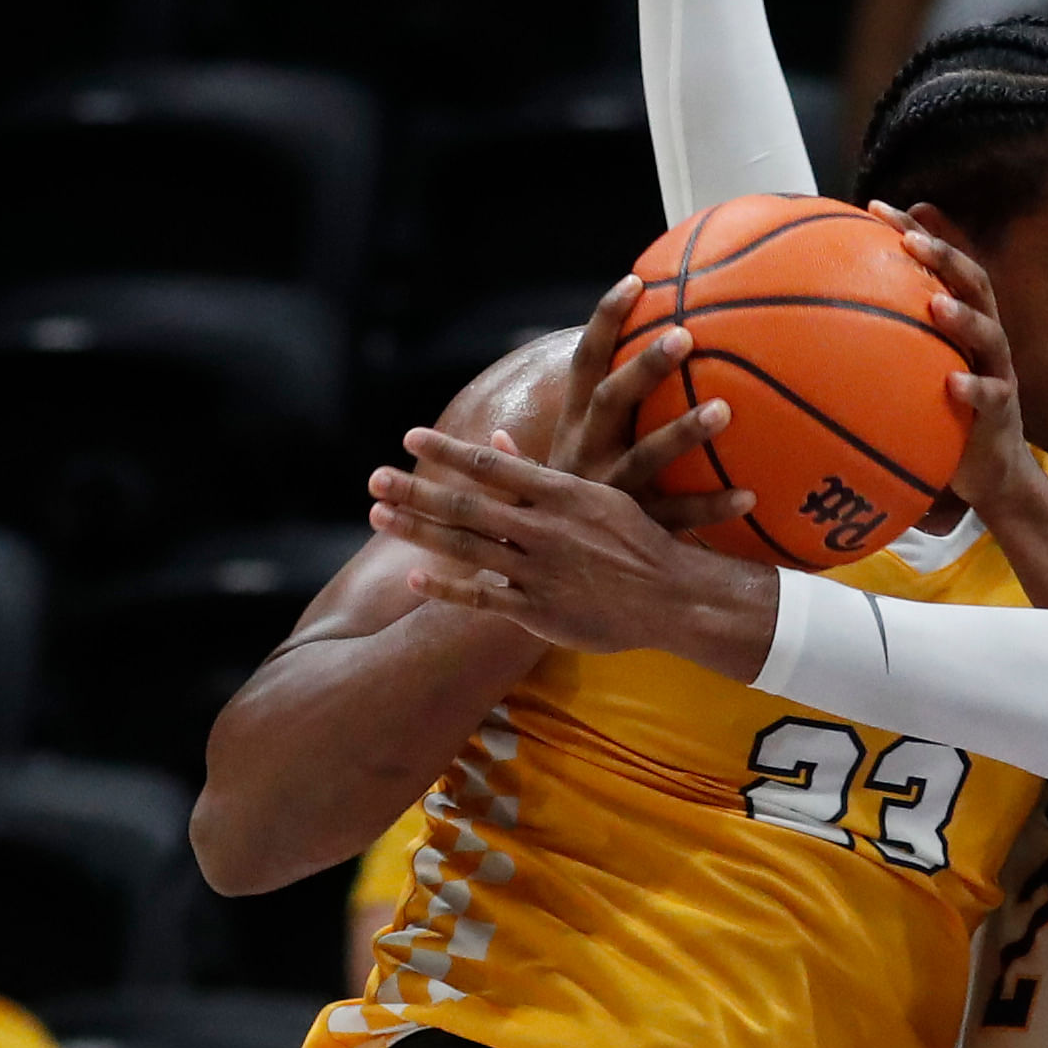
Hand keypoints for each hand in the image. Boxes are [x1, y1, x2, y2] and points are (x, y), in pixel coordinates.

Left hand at [371, 429, 778, 674]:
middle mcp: (544, 529)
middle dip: (416, 492)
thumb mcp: (597, 495)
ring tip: (378, 516)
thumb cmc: (639, 540)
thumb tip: (497, 440)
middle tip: (374, 478)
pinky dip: (447, 588)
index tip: (410, 437)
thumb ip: (541, 473)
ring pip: (466, 548)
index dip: (448, 451)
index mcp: (561, 494)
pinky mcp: (538, 611)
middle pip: (467, 505)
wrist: (673, 596)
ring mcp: (539, 571)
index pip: (493, 465)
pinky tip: (415, 576)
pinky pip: (482, 598)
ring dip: (418, 531)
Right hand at [545, 274, 754, 532]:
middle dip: (643, 367)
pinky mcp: (633, 531)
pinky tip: (752, 495)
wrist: (533, 575)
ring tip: (724, 409)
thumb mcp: (549, 467)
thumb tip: (543, 405)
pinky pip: (678, 518)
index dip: (606, 321)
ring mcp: (608, 494)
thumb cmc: (558, 509)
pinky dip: (713, 507)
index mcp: (572, 429)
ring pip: (647, 457)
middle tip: (684, 335)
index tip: (636, 281)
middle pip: (612, 399)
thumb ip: (565, 432)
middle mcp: (585, 455)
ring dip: (683, 431)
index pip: (585, 363)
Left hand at [868, 200, 1039, 514]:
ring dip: (964, 317)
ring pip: (990, 334)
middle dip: (946, 257)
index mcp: (965, 320)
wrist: (991, 472)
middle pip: (975, 283)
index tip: (877, 208)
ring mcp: (997, 372)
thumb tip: (833, 301)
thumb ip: (894, 335)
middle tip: (912, 242)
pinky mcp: (1001, 413)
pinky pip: (991, 397)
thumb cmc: (945, 412)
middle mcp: (985, 337)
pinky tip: (953, 384)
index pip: (945, 263)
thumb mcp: (918, 369)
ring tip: (937, 305)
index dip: (917, 232)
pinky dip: (974, 388)